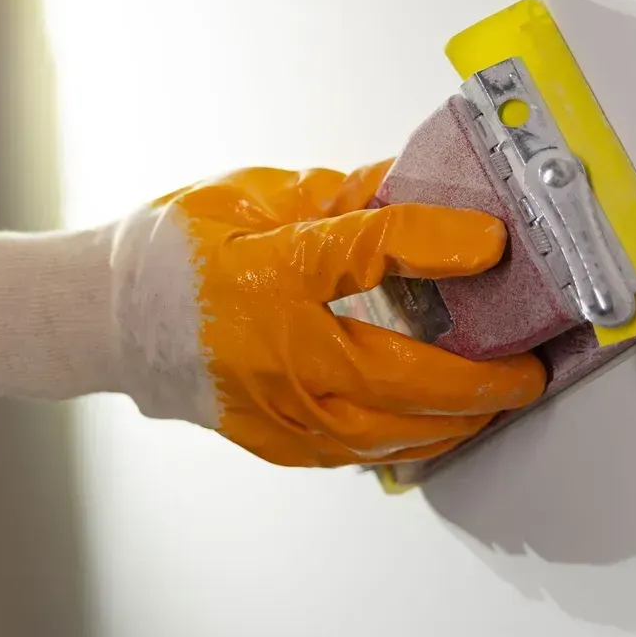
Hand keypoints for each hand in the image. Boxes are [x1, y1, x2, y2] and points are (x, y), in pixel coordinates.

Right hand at [114, 164, 546, 466]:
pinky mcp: (272, 438)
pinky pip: (356, 452)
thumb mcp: (249, 196)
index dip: (438, 241)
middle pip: (401, 377)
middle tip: (528, 367)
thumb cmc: (171, 252)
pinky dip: (408, 441)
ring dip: (456, 420)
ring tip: (499, 400)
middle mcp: (272, 350)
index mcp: (264, 273)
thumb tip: (410, 184)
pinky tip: (438, 425)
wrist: (108, 319)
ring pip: (388, 433)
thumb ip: (336, 197)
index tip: (491, 239)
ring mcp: (272, 407)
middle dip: (481, 378)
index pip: (368, 252)